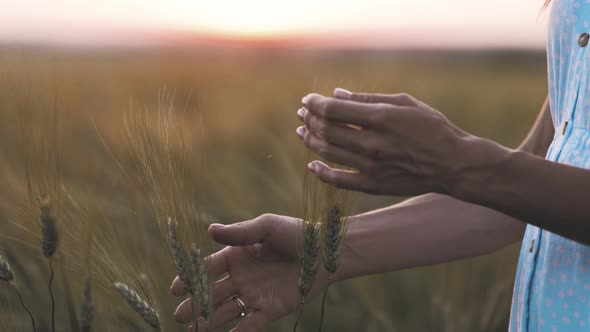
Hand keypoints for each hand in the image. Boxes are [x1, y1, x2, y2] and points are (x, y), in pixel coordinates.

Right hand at [170, 214, 327, 331]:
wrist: (325, 251)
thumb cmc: (296, 233)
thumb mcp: (267, 227)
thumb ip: (240, 232)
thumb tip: (209, 230)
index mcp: (237, 255)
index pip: (208, 268)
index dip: (191, 278)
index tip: (176, 288)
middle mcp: (241, 277)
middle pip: (212, 293)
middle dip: (194, 304)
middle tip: (179, 316)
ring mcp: (254, 294)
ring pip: (226, 311)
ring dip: (210, 321)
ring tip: (195, 331)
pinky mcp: (270, 309)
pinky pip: (251, 323)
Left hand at [297, 88, 481, 195]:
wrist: (453, 164)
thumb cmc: (432, 128)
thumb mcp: (405, 103)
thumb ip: (368, 99)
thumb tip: (337, 94)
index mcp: (381, 118)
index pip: (334, 110)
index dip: (315, 104)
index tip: (308, 100)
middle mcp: (373, 143)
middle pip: (327, 130)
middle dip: (310, 119)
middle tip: (302, 114)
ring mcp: (372, 166)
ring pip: (329, 152)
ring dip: (310, 140)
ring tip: (302, 132)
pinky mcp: (373, 184)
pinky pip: (339, 180)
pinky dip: (322, 173)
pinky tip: (312, 165)